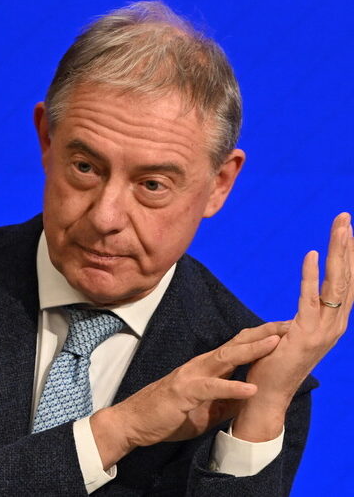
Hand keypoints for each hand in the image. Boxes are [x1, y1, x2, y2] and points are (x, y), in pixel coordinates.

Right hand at [90, 321, 287, 468]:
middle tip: (287, 325)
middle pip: (234, 345)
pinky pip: (211, 388)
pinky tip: (250, 389)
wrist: (134, 422)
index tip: (284, 330)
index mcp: (205, 369)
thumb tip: (252, 399)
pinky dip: (232, 388)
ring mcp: (190, 376)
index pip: (236, 348)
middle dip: (261, 335)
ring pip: (224, 359)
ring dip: (251, 351)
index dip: (260, 339)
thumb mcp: (205, 410)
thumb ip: (226, 401)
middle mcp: (199, 366)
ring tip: (275, 344)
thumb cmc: (168, 415)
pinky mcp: (183, 393)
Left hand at [233, 212, 352, 441]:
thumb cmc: (274, 364)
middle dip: (347, 246)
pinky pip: (309, 298)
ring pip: (336, 284)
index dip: (348, 256)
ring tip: (341, 227)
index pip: (346, 282)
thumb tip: (308, 299)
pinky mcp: (305, 334)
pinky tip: (311, 254)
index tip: (347, 230)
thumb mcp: (293, 333)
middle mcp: (335, 325)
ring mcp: (324, 331)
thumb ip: (304, 314)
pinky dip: (311, 275)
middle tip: (345, 217)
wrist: (267, 395)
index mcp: (333, 323)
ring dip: (338, 253)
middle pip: (347, 277)